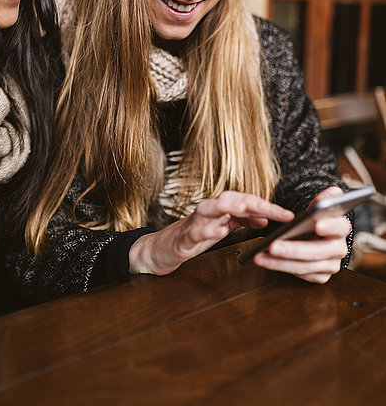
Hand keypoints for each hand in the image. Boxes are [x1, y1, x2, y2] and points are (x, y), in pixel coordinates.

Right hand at [129, 191, 293, 275]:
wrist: (161, 250)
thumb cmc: (193, 236)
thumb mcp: (222, 227)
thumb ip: (242, 220)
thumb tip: (265, 217)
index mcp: (220, 209)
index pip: (246, 201)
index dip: (268, 206)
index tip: (288, 215)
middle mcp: (208, 211)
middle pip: (232, 199)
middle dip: (254, 203)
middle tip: (274, 210)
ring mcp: (194, 223)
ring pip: (211, 208)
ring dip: (229, 207)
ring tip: (248, 208)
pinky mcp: (183, 238)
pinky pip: (195, 232)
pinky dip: (207, 230)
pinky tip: (219, 232)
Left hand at [253, 186, 350, 283]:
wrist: (312, 236)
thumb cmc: (312, 220)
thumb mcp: (317, 207)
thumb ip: (324, 200)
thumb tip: (334, 192)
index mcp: (341, 228)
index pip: (340, 226)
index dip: (330, 225)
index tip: (316, 223)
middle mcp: (339, 248)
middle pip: (318, 251)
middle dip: (294, 249)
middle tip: (272, 246)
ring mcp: (331, 265)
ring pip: (305, 265)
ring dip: (280, 262)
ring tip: (260, 256)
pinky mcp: (320, 276)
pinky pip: (300, 275)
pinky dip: (281, 268)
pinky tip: (266, 261)